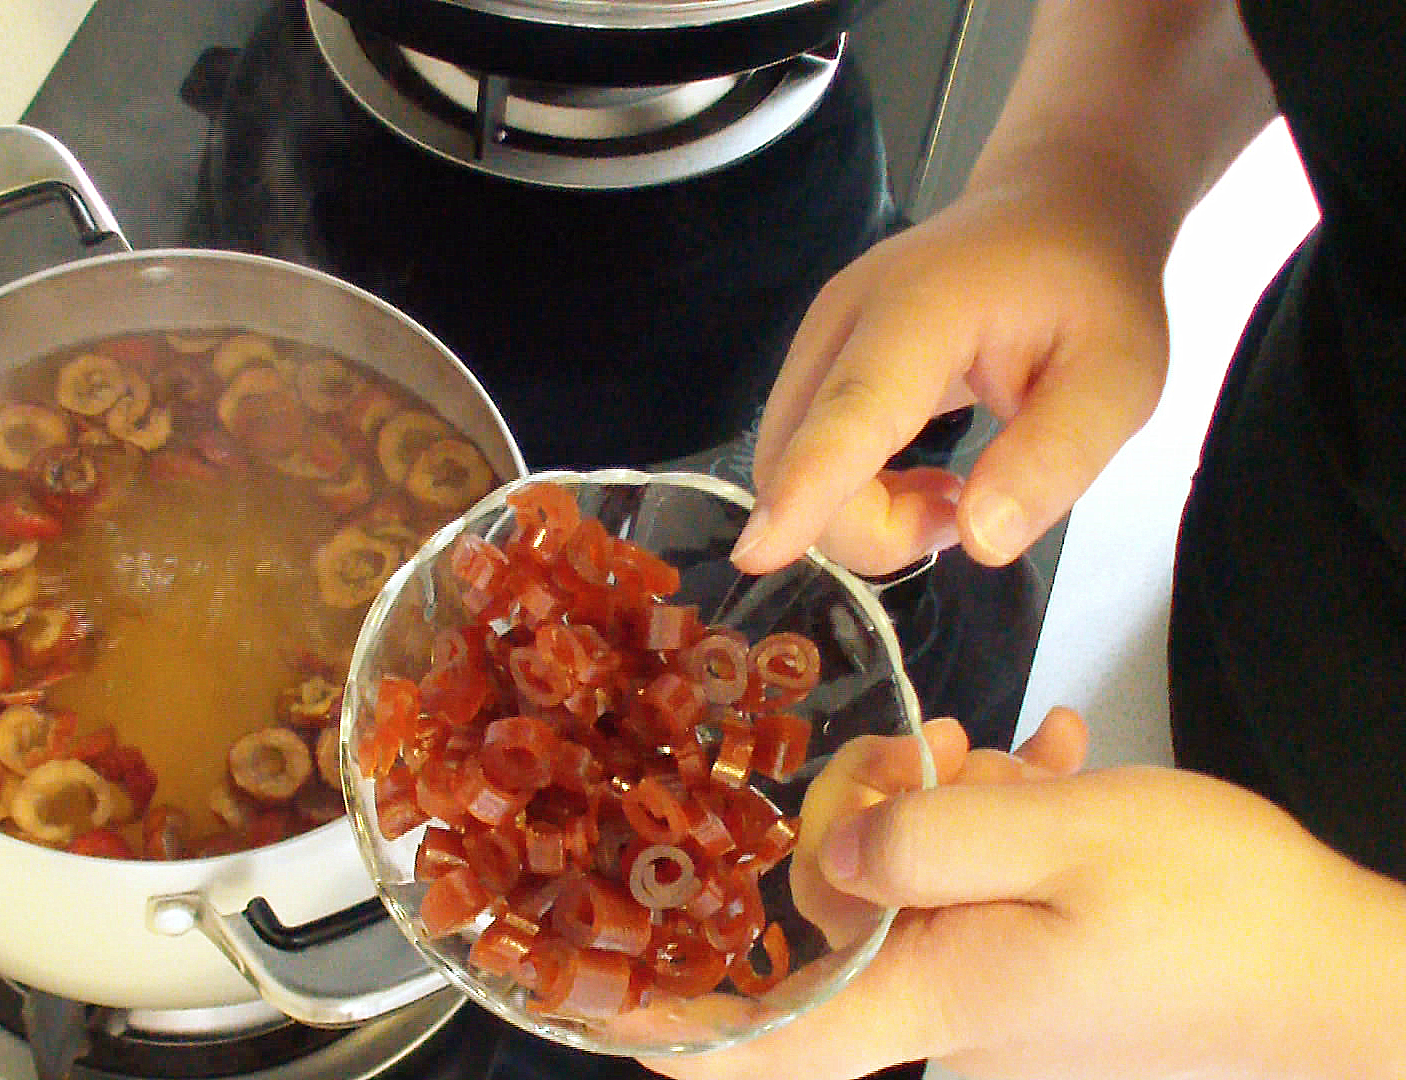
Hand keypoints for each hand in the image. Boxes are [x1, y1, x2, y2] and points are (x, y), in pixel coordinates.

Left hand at [636, 708, 1405, 1079]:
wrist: (1355, 979)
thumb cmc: (1221, 914)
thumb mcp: (1057, 839)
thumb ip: (926, 839)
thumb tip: (836, 854)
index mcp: (937, 995)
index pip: (776, 1040)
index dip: (688, 1031)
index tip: (617, 1010)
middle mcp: (958, 1015)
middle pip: (845, 919)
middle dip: (868, 817)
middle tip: (931, 748)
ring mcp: (1008, 1004)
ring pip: (923, 889)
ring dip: (954, 809)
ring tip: (1019, 758)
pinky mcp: (1052, 982)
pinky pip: (990, 896)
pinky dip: (1008, 832)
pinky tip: (1054, 770)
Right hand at [731, 180, 1171, 575]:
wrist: (1056, 213)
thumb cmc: (1093, 293)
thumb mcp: (1120, 378)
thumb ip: (1055, 456)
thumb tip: (980, 539)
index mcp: (925, 307)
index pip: (853, 407)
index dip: (809, 484)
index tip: (761, 552)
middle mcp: (846, 316)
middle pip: (797, 454)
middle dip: (864, 527)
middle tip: (961, 515)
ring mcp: (819, 336)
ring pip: (788, 464)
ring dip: (860, 515)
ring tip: (952, 494)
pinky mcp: (816, 360)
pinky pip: (799, 454)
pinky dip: (848, 495)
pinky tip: (918, 479)